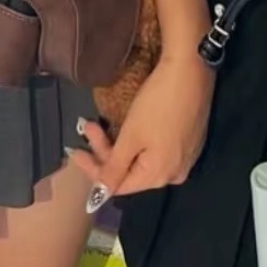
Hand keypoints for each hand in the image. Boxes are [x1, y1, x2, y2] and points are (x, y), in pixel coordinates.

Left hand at [71, 53, 213, 205]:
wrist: (192, 69)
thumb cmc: (159, 103)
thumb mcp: (131, 136)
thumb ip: (114, 168)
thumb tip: (100, 196)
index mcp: (160, 176)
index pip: (119, 185)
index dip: (94, 171)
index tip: (75, 152)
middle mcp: (175, 173)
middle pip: (131, 171)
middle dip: (106, 151)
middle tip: (88, 127)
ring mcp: (185, 156)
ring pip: (143, 159)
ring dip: (119, 143)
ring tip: (100, 123)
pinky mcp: (190, 140)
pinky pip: (157, 150)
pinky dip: (138, 141)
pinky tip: (128, 126)